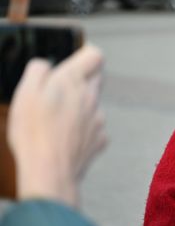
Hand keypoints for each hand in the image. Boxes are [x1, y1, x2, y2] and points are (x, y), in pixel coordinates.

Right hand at [8, 45, 106, 206]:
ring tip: (56, 121)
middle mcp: (91, 97)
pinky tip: (65, 137)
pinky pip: (94, 127)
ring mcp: (98, 119)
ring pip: (93, 104)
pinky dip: (83, 129)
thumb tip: (45, 64)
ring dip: (80, 107)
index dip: (86, 54)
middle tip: (59, 92)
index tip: (77, 58)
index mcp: (73, 81)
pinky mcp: (100, 138)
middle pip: (95, 79)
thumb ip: (38, 71)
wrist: (49, 171)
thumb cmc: (34, 133)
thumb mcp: (24, 93)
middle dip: (80, 81)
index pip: (94, 55)